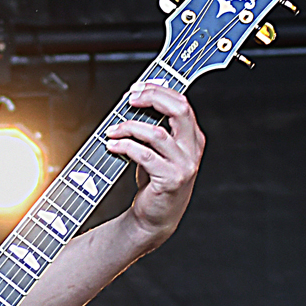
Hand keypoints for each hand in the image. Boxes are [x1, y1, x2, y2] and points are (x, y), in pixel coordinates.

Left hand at [104, 82, 205, 244]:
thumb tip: (135, 101)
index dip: (159, 91)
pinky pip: (144, 155)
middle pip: (178, 110)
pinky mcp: (170, 179)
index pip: (182, 103)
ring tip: (113, 130)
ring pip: (157, 133)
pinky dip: (125, 147)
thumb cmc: (156, 182)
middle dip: (151, 98)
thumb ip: (155, 128)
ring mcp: (184, 165)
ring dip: (130, 127)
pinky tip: (112, 146)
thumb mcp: (159, 152)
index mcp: (192, 138)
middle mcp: (192, 150)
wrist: (155, 218)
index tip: (138, 88)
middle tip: (129, 99)